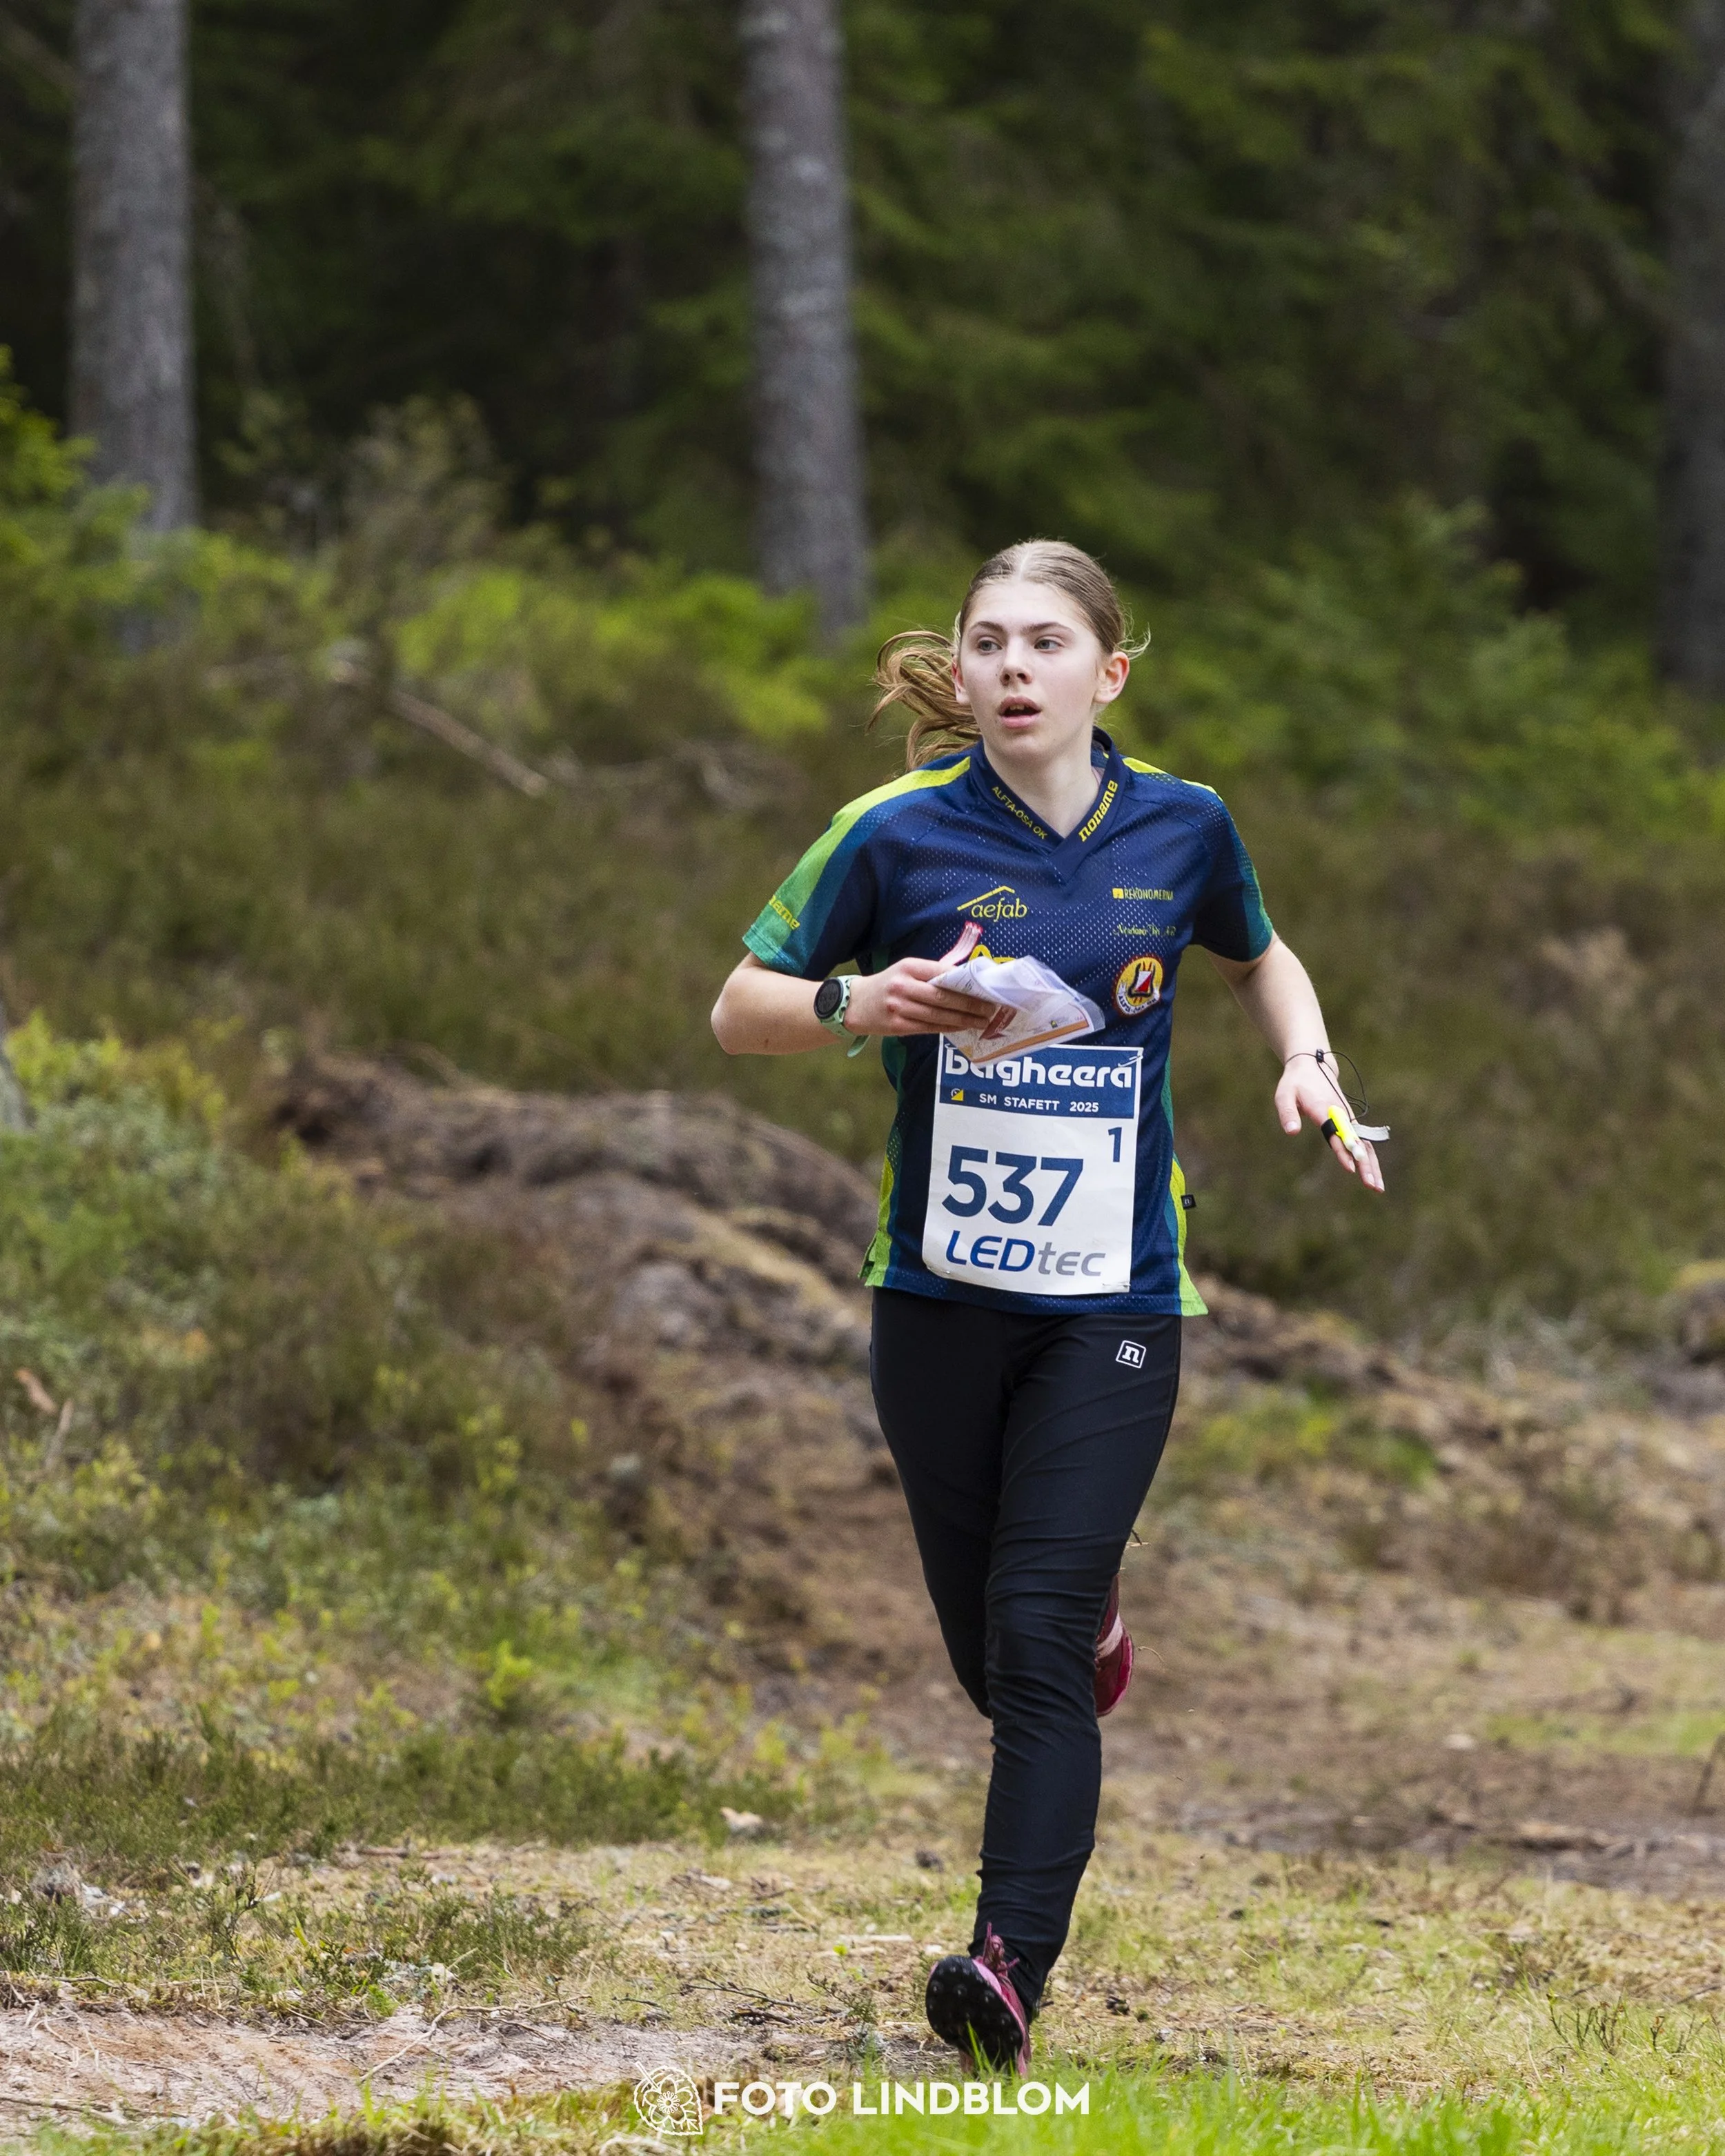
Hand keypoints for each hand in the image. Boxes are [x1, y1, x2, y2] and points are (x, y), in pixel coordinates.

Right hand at [843, 958, 998, 1037]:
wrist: (854, 1004)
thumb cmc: (887, 984)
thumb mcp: (905, 970)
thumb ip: (931, 972)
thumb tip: (965, 975)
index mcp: (908, 967)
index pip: (942, 973)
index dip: (965, 982)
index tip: (984, 987)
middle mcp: (903, 986)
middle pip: (944, 997)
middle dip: (971, 1004)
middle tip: (991, 1008)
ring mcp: (899, 1007)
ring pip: (939, 1015)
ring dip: (964, 1019)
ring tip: (983, 1021)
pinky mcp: (897, 1026)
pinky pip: (930, 1028)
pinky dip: (949, 1028)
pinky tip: (963, 1027)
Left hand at [1275, 1057, 1385, 1192]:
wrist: (1313, 1065)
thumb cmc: (1295, 1083)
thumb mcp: (1284, 1095)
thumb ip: (1287, 1113)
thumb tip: (1291, 1132)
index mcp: (1325, 1108)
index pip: (1336, 1133)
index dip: (1343, 1150)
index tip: (1350, 1168)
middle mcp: (1341, 1114)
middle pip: (1358, 1142)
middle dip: (1366, 1165)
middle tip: (1372, 1186)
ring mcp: (1348, 1118)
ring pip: (1364, 1144)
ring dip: (1371, 1166)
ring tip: (1377, 1188)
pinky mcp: (1350, 1122)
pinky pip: (1362, 1142)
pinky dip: (1369, 1159)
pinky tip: (1372, 1175)